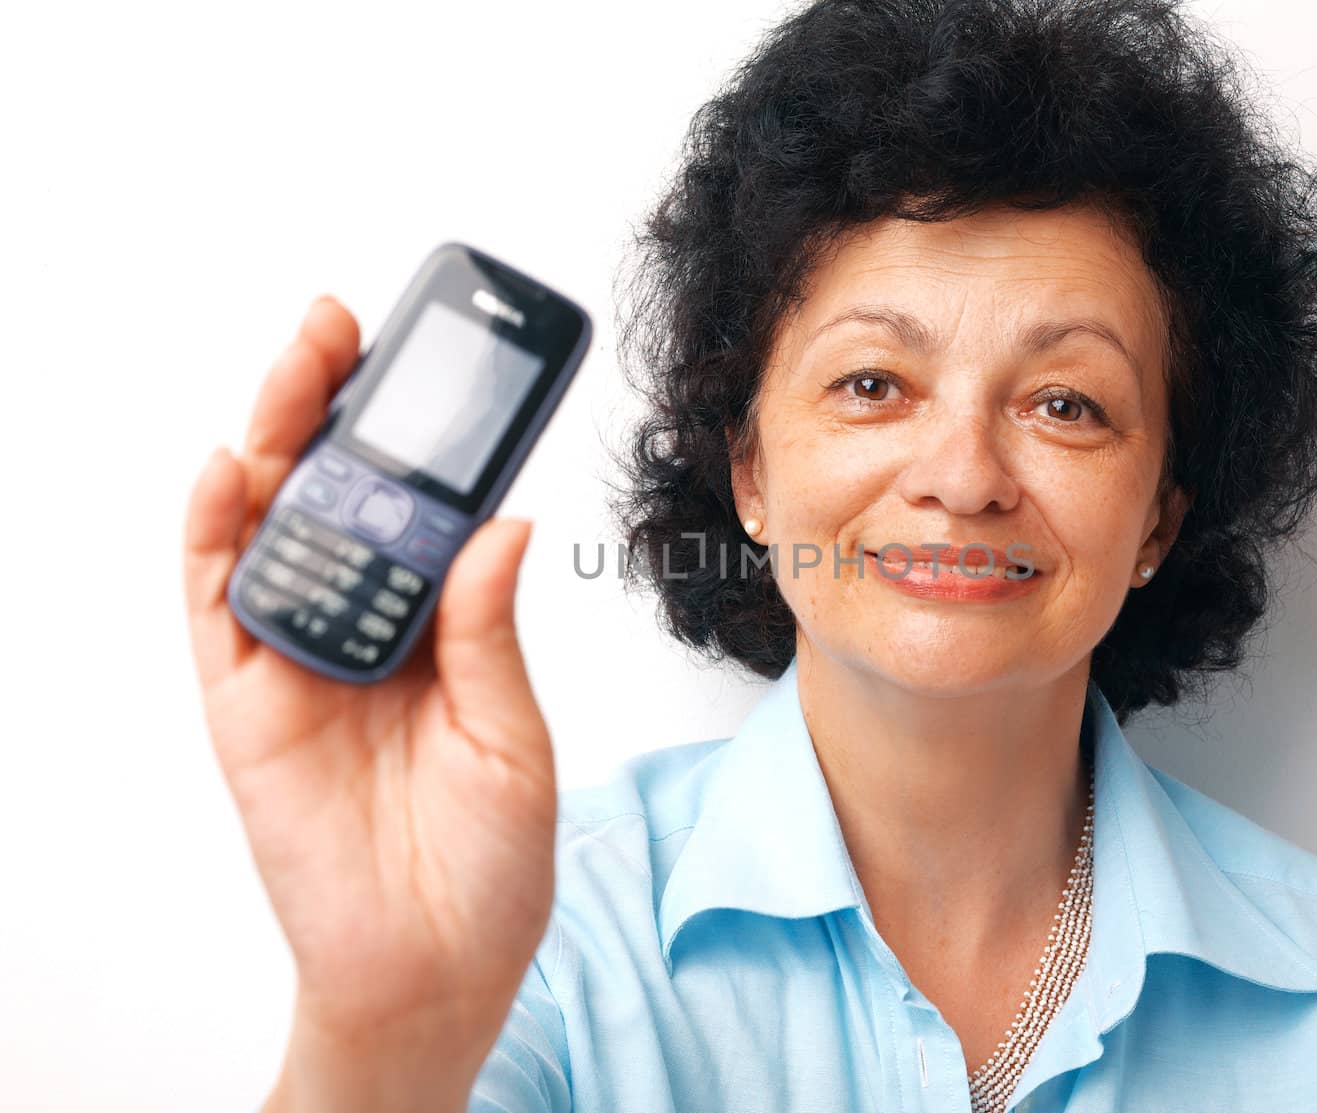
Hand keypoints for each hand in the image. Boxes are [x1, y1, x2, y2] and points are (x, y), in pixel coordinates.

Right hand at [181, 296, 557, 1102]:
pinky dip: (216, 532)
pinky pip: (216, 603)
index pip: (414, 506)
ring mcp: (297, 657)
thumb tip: (502, 521)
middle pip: (331, 494)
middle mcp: (363, 626)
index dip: (412, 432)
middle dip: (331, 405)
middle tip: (344, 327)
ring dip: (275, 438)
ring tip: (303, 364)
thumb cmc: (489, 863)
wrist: (436, 968)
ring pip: (268, 525)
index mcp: (436, 625)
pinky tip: (233, 466)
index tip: (432, 360)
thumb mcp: (511, 734)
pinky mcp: (245, 700)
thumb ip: (488, 630)